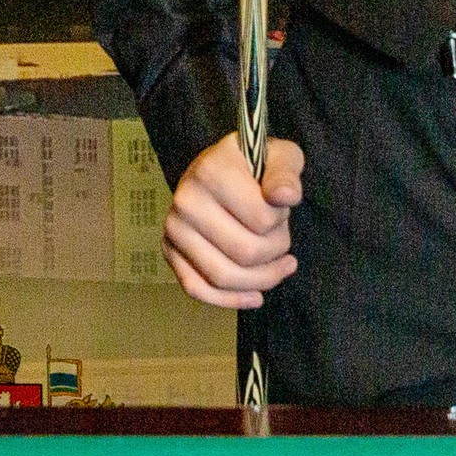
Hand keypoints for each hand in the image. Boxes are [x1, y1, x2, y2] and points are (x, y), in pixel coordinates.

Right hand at [163, 132, 305, 309]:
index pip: (262, 220)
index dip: (282, 222)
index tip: (281, 210)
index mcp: (211, 171)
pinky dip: (230, 299)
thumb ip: (286, 174)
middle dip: (275, 253)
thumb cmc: (256, 165)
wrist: (221, 169)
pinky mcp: (169, 250)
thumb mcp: (280, 156)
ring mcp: (173, 228)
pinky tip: (255, 296)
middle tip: (283, 240)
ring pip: (224, 278)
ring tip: (278, 266)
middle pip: (245, 253)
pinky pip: (198, 290)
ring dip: (260, 279)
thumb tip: (286, 198)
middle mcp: (185, 200)